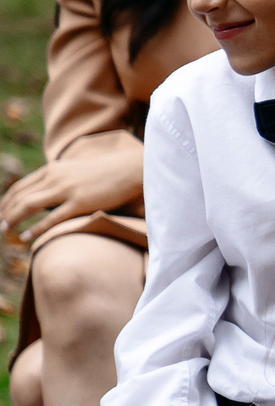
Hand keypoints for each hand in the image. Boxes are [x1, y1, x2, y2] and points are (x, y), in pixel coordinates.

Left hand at [0, 135, 144, 239]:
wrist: (130, 170)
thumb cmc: (105, 174)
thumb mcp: (75, 172)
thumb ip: (58, 181)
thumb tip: (45, 199)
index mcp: (52, 169)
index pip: (19, 187)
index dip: (5, 202)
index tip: (0, 213)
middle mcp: (55, 177)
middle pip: (19, 196)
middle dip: (4, 212)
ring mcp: (67, 190)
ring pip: (29, 206)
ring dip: (13, 219)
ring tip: (5, 230)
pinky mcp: (80, 202)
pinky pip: (52, 218)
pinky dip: (35, 228)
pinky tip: (25, 236)